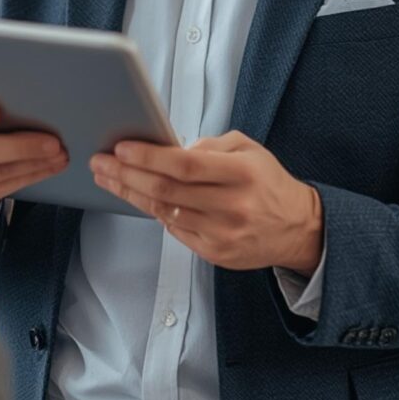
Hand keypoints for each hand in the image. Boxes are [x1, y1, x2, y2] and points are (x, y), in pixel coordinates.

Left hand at [90, 131, 322, 272]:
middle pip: (166, 191)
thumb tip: (170, 148)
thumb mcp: (248, 149)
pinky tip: (138, 198)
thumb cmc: (267, 182)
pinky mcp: (215, 254)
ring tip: (109, 178)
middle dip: (127, 174)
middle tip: (101, 162)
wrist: (297, 227)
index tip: (121, 148)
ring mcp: (222, 234)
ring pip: (164, 212)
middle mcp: (231, 205)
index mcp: (241, 173)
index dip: (148, 157)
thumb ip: (210, 146)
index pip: (184, 165)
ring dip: (131, 194)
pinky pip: (174, 231)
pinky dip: (154, 212)